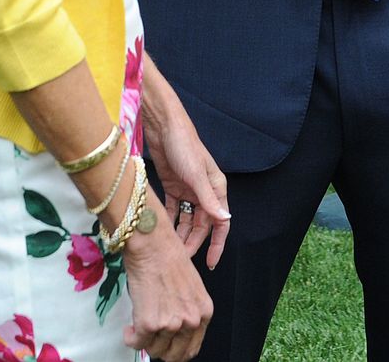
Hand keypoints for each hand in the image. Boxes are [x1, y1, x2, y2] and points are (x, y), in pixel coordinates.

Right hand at [122, 193, 213, 361]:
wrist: (152, 243)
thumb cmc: (167, 255)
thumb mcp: (188, 286)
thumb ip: (185, 310)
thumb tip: (173, 329)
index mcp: (203, 312)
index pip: (192, 349)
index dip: (176, 351)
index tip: (167, 347)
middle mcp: (190, 321)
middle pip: (174, 355)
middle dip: (160, 349)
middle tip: (151, 339)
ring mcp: (171, 324)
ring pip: (154, 350)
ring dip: (145, 341)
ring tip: (139, 326)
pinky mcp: (150, 324)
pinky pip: (137, 343)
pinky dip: (130, 338)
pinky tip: (130, 328)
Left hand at [142, 56, 229, 270]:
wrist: (163, 125)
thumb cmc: (184, 145)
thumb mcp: (197, 174)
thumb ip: (209, 199)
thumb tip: (225, 220)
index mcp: (216, 188)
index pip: (221, 222)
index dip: (217, 244)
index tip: (210, 263)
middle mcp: (204, 190)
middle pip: (202, 225)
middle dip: (194, 243)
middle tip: (181, 260)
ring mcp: (188, 189)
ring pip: (187, 220)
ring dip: (181, 235)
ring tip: (171, 251)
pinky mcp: (173, 185)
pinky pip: (174, 210)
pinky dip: (171, 221)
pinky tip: (163, 232)